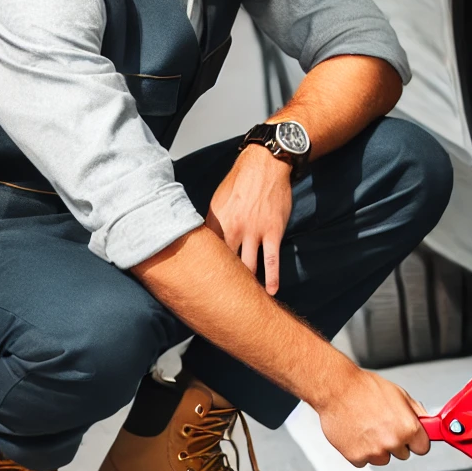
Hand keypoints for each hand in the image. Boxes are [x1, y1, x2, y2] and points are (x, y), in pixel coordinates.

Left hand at [206, 145, 291, 294]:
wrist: (265, 165)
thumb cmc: (240, 181)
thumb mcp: (218, 200)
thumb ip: (212, 223)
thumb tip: (204, 242)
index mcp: (215, 222)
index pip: (204, 254)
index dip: (201, 272)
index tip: (198, 289)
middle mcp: (233, 229)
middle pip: (224, 265)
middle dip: (220, 285)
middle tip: (218, 305)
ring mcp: (254, 232)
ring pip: (248, 267)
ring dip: (245, 286)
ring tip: (241, 304)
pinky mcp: (272, 232)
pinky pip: (272, 260)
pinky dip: (271, 279)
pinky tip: (270, 293)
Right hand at [315, 369, 430, 466]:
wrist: (337, 389)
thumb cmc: (365, 388)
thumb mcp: (399, 394)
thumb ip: (416, 413)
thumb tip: (427, 424)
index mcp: (408, 427)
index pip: (422, 448)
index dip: (415, 440)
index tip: (410, 436)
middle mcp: (393, 442)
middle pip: (402, 454)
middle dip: (395, 442)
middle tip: (382, 424)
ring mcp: (374, 452)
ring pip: (383, 459)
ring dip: (377, 448)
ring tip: (367, 426)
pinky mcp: (356, 457)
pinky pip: (364, 460)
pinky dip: (360, 450)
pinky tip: (357, 432)